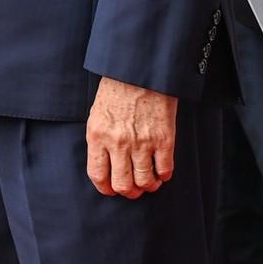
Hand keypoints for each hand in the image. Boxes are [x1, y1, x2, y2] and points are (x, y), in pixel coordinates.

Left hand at [86, 77, 177, 197]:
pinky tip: (161, 170)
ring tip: (149, 181)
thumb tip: (106, 167)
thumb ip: (100, 140)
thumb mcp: (97, 114)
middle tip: (133, 189)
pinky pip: (165, 170)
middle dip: (128, 192)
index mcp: (97, 135)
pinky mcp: (164, 139)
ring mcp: (142, 142)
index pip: (98, 175)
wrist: (140, 71)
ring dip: (148, 186)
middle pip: (123, 185)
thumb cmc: (117, 90)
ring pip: (145, 182)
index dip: (106, 189)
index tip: (111, 190)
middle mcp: (118, 142)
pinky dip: (163, 175)